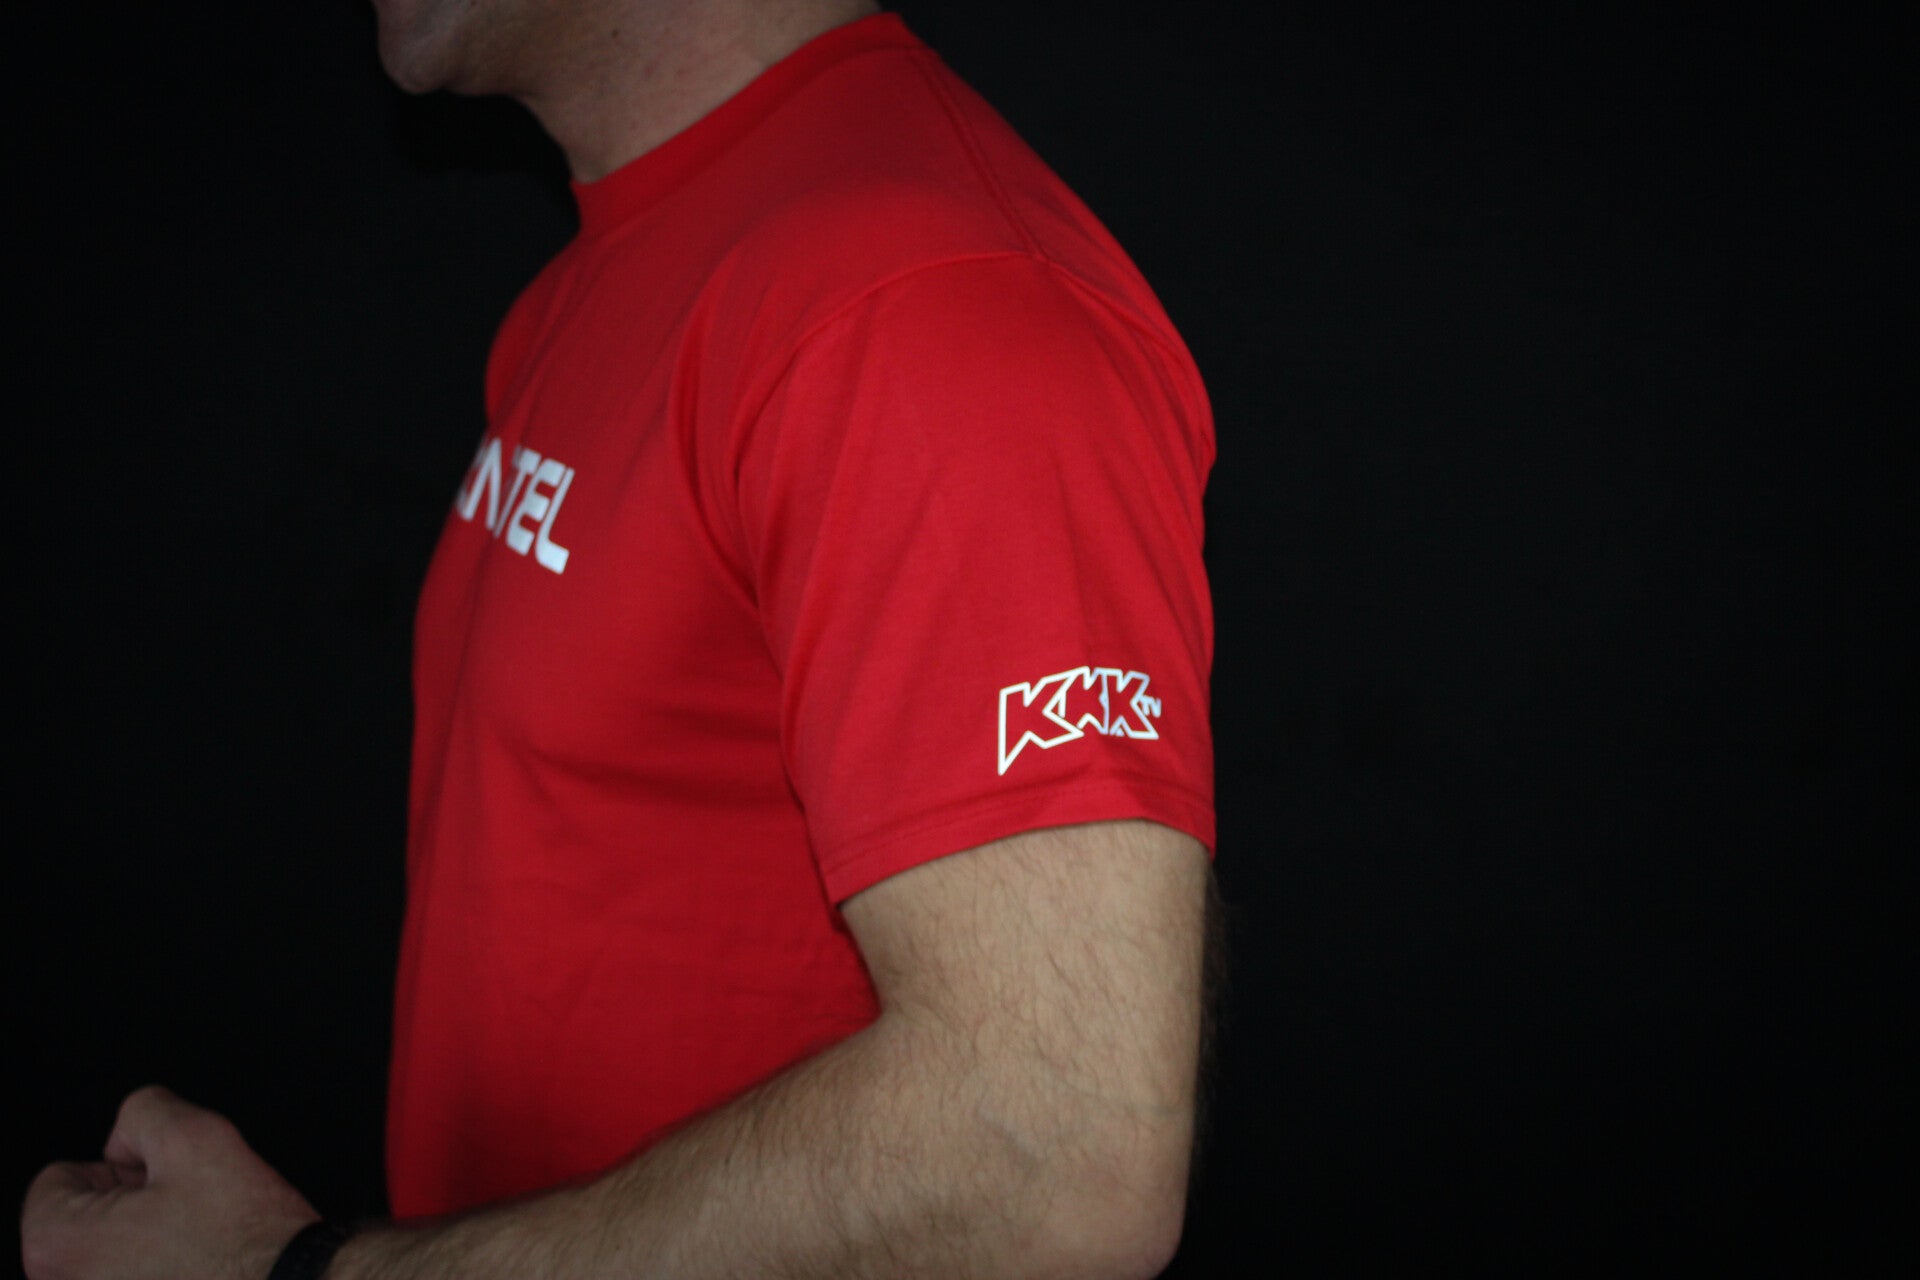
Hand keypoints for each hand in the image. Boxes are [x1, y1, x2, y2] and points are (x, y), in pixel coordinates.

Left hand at [22, 1085, 318, 1279]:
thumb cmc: (246, 1237)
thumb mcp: (198, 1134)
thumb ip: (145, 1110)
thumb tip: (130, 1136)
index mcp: (59, 1244)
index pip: (59, 1177)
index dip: (122, 1167)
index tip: (159, 1186)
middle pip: (79, 1216)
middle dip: (129, 1204)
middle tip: (182, 1212)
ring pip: (105, 1251)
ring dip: (143, 1238)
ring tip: (192, 1241)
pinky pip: (128, 1276)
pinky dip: (156, 1269)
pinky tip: (194, 1267)